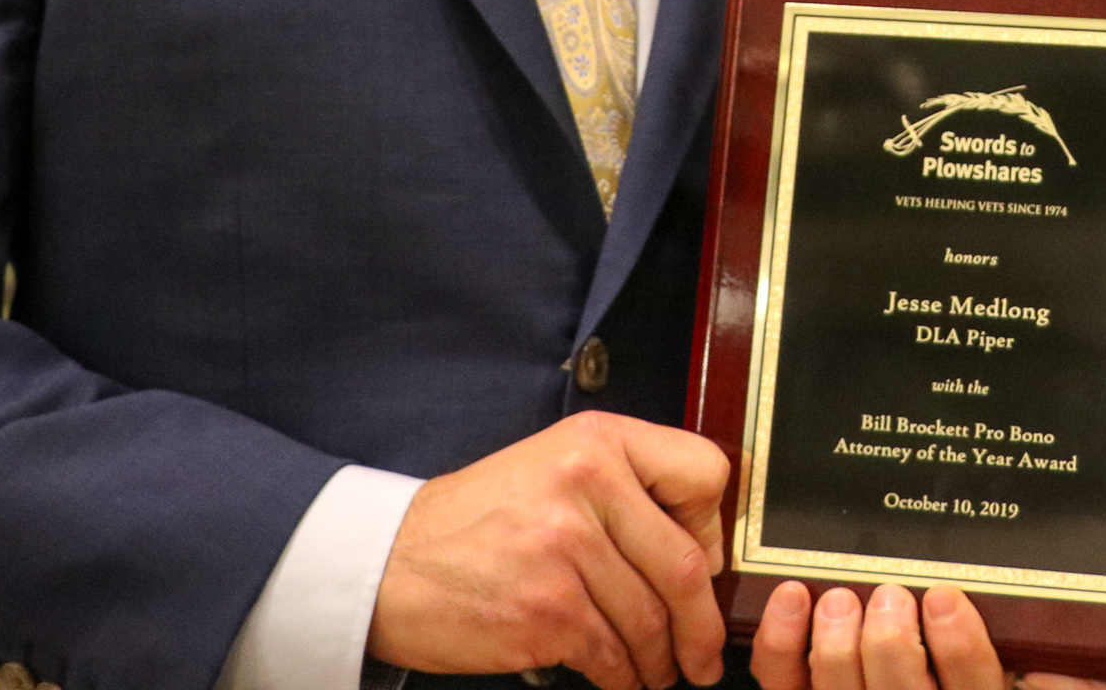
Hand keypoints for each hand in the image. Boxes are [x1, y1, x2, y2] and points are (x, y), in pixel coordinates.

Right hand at [369, 410, 729, 689]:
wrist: (389, 563)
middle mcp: (588, 483)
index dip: (716, 529)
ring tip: (657, 671)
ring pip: (653, 621)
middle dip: (703, 626)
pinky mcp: (547, 611)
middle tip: (704, 654)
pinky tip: (618, 678)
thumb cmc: (476, 521)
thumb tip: (702, 544)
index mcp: (598, 440)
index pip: (706, 474)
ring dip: (662, 660)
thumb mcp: (554, 468)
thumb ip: (624, 488)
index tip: (709, 563)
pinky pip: (614, 656)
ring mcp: (567, 549)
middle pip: (688, 565)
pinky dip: (623, 677)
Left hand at [750, 581, 1105, 689]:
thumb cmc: (1002, 670)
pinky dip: (776, 648)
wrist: (935, 686)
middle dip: (888, 646)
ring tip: (843, 596)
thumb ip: (1085, 668)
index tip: (947, 599)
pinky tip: (791, 598)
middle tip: (893, 592)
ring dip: (835, 646)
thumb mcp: (1067, 672)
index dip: (960, 655)